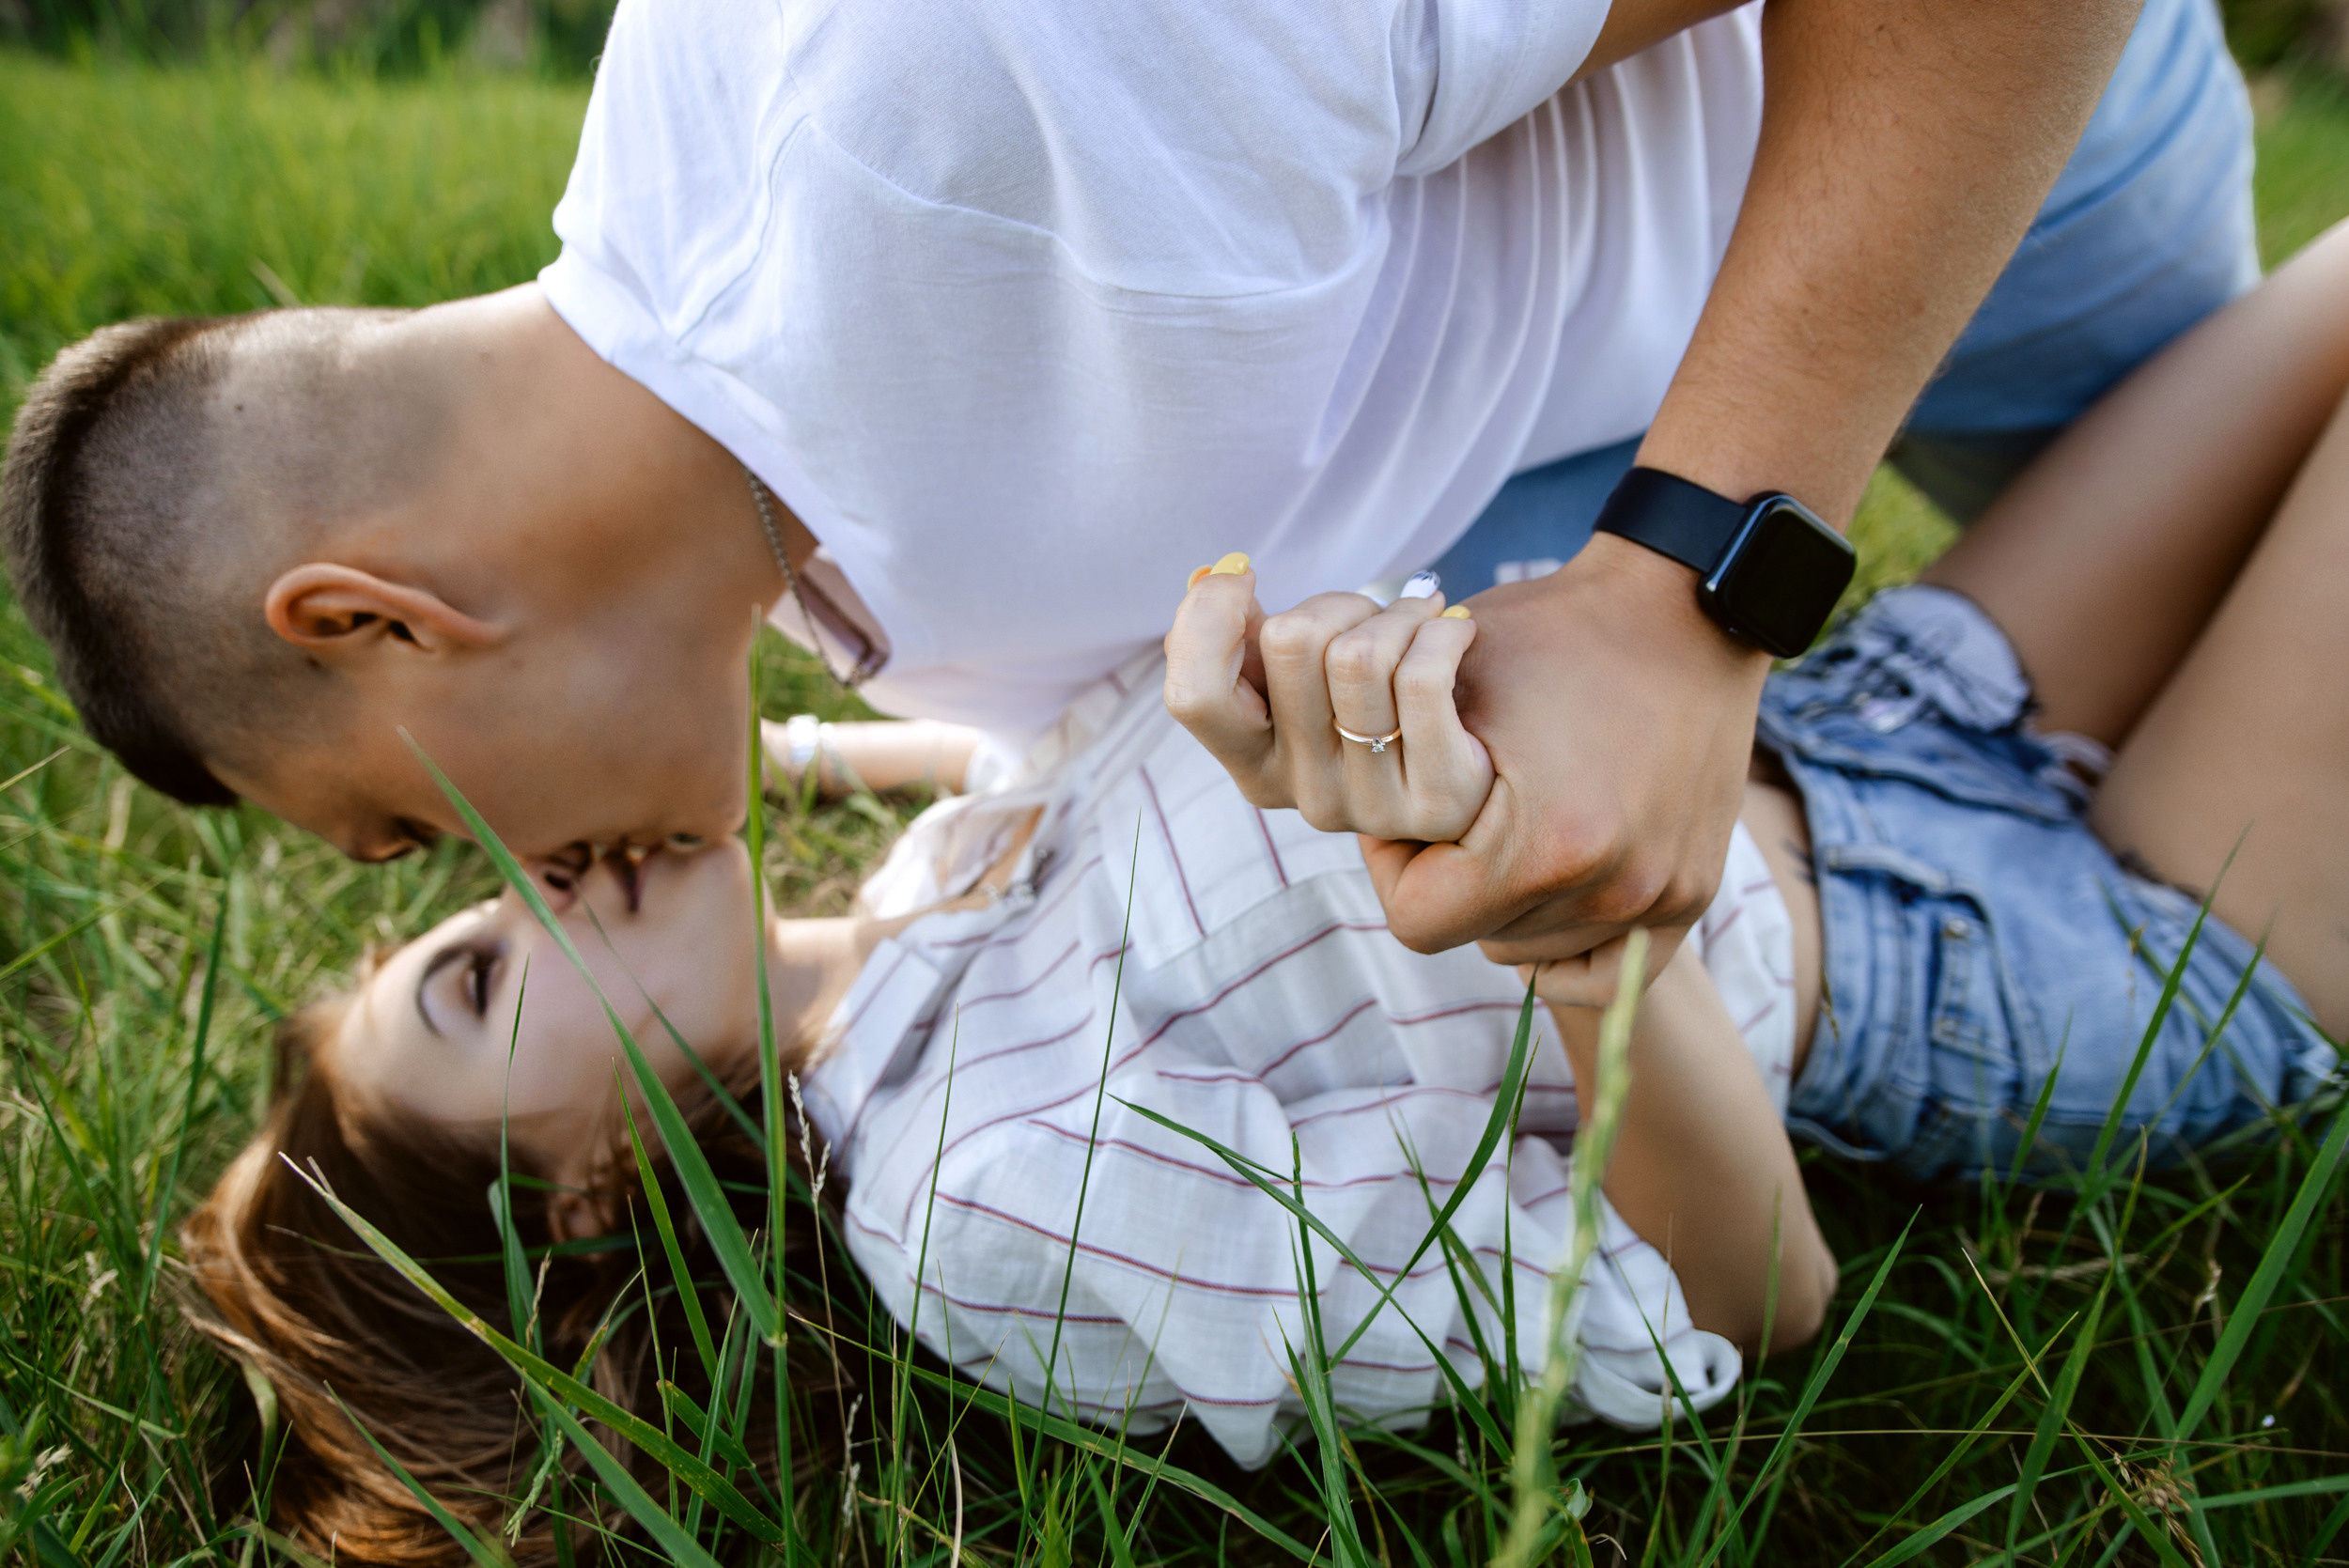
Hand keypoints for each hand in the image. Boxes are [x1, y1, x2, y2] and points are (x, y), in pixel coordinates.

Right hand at [1164, 558, 1493, 842]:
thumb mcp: (1306, 674)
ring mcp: (1369, 808)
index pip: (1193, 696)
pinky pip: (1423, 678)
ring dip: (1399, 614)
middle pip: (1289, 643)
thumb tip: (1214, 574)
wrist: (1487, 754)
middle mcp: (1303, 796)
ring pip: (1359, 656)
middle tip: (1373, 614)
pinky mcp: (1437, 801)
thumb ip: (1246, 636)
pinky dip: (1444, 632)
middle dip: (1338, 603)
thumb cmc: (1384, 700)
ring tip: (1419, 622)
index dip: (1208, 617)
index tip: (1246, 577)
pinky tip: (1457, 632)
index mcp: (1253, 766)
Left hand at [1365, 534, 1769, 974]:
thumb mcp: (1448, 686)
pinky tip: (1550, 890)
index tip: (1409, 803)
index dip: (1396, 860)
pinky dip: (1568, 945)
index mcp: (1544, 847)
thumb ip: (1391, 771)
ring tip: (1513, 820)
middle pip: (1475, 936)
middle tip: (1461, 805)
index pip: (1416, 918)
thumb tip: (1359, 830)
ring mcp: (1660, 900)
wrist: (1685, 607)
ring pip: (1532, 949)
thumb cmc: (1553, 633)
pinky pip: (1607, 970)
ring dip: (1507, 901)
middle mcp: (1610, 890)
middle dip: (1454, 877)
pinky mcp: (1693, 896)